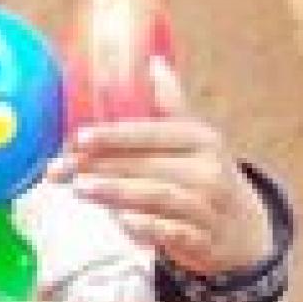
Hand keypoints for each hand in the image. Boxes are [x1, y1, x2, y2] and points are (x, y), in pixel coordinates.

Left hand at [45, 57, 272, 275]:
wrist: (242, 229)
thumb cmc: (202, 174)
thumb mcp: (192, 138)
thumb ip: (168, 104)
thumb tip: (152, 61)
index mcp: (200, 139)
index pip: (152, 132)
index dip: (114, 135)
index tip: (79, 137)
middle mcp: (207, 171)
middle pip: (145, 165)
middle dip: (98, 166)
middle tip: (59, 168)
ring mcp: (207, 208)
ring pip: (156, 197)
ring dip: (115, 192)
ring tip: (79, 188)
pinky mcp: (201, 240)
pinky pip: (171, 233)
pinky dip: (146, 228)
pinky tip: (120, 222)